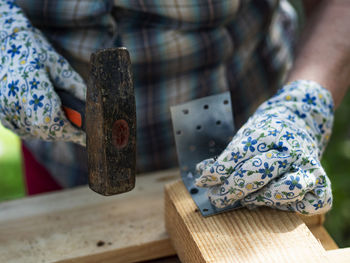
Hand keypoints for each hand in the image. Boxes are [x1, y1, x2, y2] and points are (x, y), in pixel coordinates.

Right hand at [0, 1, 85, 144]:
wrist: (6, 47)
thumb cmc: (36, 53)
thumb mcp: (60, 66)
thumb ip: (76, 88)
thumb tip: (92, 109)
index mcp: (29, 84)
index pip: (51, 119)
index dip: (70, 130)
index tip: (85, 135)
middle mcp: (13, 100)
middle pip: (45, 130)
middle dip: (66, 132)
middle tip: (79, 128)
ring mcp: (6, 110)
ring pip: (37, 133)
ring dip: (55, 131)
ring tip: (64, 118)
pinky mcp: (4, 117)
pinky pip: (28, 132)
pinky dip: (42, 129)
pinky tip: (48, 115)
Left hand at [196, 80, 333, 214]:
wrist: (299, 122)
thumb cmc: (266, 134)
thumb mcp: (246, 136)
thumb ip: (227, 156)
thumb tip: (202, 174)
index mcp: (269, 132)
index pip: (238, 154)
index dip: (218, 170)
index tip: (203, 181)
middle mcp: (291, 149)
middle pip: (258, 173)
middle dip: (232, 189)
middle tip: (217, 198)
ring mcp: (309, 166)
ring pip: (286, 189)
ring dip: (260, 199)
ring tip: (246, 200)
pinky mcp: (322, 182)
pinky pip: (310, 204)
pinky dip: (292, 207)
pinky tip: (276, 203)